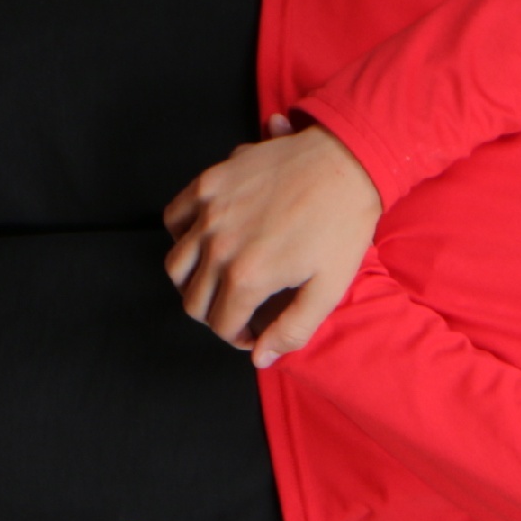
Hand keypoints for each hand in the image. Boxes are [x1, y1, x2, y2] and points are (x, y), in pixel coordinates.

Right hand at [161, 115, 382, 366]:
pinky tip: (206, 239)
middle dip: (215, 315)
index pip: (220, 325)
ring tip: (218, 279)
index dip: (238, 336)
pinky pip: (174, 217)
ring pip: (175, 265)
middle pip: (193, 301)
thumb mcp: (329, 288)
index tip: (255, 330)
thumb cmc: (343, 225)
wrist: (347, 162)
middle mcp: (219, 246)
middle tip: (239, 309)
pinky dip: (182, 234)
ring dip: (192, 281)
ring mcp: (210, 212)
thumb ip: (292, 330)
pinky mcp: (209, 183)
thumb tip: (260, 359)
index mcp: (248, 276)